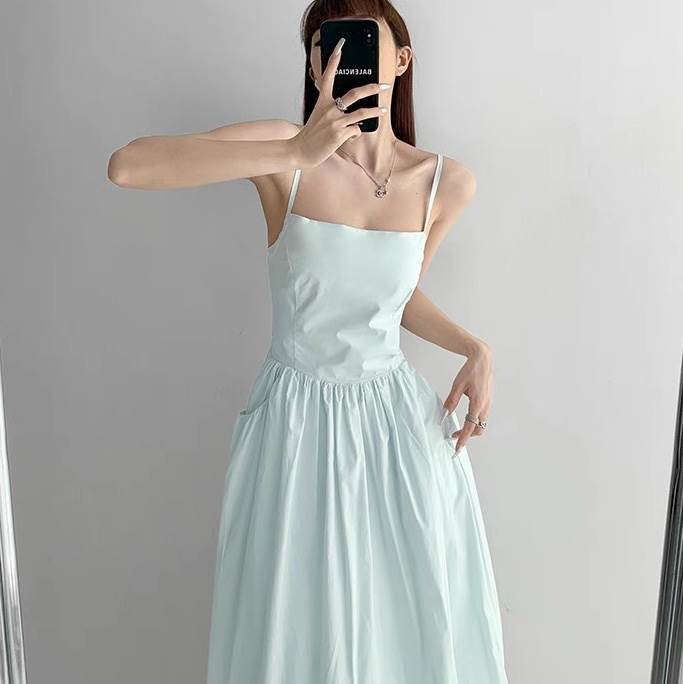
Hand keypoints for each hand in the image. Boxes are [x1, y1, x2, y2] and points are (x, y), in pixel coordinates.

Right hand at [290, 37, 387, 168]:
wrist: (300, 150)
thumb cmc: (311, 134)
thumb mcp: (318, 115)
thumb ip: (331, 108)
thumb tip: (351, 110)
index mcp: (322, 101)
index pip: (327, 76)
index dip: (334, 60)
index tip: (340, 46)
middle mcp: (329, 108)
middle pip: (355, 93)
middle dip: (373, 88)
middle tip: (384, 85)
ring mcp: (335, 121)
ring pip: (362, 113)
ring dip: (375, 111)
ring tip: (383, 110)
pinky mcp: (339, 133)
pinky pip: (356, 130)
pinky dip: (356, 133)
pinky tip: (350, 136)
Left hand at [442, 344, 493, 454]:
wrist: (483, 359)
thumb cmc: (470, 370)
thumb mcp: (457, 385)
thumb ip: (451, 401)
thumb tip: (444, 414)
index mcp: (478, 403)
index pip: (470, 427)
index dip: (463, 439)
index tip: (457, 448)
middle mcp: (485, 405)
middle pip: (478, 429)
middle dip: (467, 436)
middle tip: (454, 437)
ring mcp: (488, 403)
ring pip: (481, 424)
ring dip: (471, 429)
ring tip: (458, 430)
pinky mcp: (488, 400)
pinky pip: (483, 416)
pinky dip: (475, 422)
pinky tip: (466, 418)